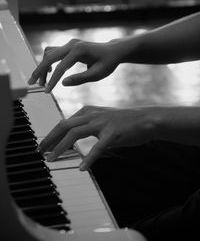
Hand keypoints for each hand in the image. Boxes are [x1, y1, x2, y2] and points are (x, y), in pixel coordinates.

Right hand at [28, 38, 122, 91]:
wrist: (113, 51)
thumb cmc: (108, 63)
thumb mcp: (97, 74)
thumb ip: (80, 78)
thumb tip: (63, 83)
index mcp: (79, 50)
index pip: (61, 66)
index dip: (52, 80)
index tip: (47, 91)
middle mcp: (72, 44)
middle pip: (50, 56)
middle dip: (39, 70)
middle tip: (32, 83)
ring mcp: (70, 44)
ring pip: (50, 53)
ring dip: (43, 66)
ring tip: (41, 82)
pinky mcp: (69, 46)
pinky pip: (54, 53)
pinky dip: (48, 62)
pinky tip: (49, 73)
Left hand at [38, 105, 154, 169]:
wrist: (146, 119)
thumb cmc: (124, 122)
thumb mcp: (102, 121)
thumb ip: (87, 127)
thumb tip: (73, 138)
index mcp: (88, 111)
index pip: (64, 123)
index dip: (52, 135)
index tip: (44, 145)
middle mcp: (92, 115)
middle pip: (64, 126)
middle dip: (50, 139)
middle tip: (40, 152)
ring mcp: (102, 123)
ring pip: (75, 134)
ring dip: (61, 147)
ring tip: (52, 159)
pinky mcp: (113, 133)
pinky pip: (98, 147)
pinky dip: (88, 158)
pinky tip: (82, 168)